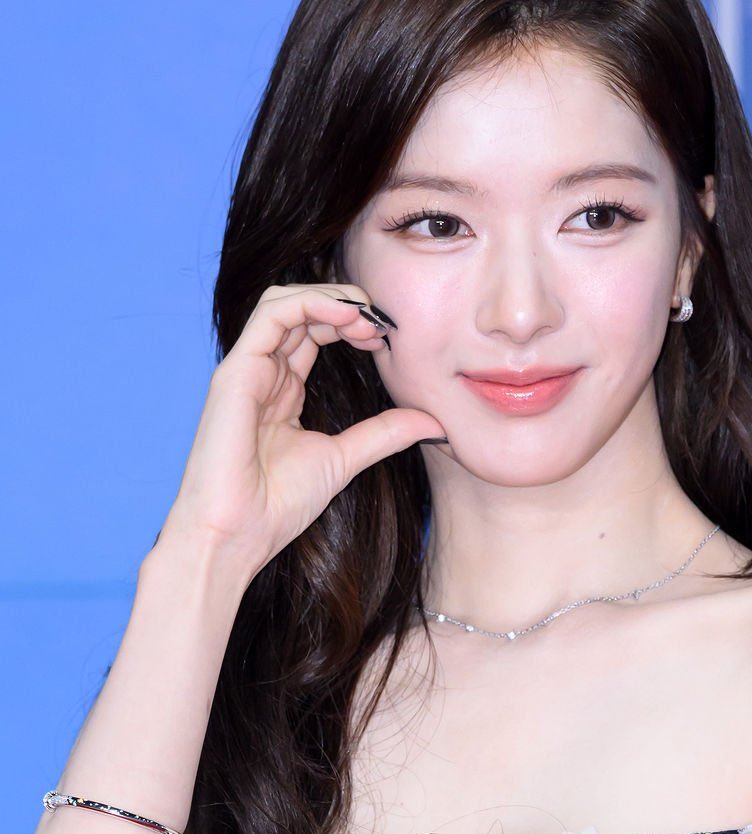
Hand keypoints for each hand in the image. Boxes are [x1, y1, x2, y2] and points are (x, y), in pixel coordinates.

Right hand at [157, 283, 444, 577]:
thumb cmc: (276, 506)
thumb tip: (434, 421)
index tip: (389, 339)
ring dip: (331, 298)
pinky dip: (310, 303)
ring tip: (367, 315)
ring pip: (284, 302)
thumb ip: (384, 433)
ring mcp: (247, 369)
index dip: (354, 324)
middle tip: (384, 323)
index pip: (315, 332)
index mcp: (282, 390)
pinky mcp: (235, 372)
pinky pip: (270, 315)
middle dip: (348, 306)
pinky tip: (346, 315)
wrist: (235, 536)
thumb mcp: (345, 459)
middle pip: (302, 310)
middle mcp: (263, 373)